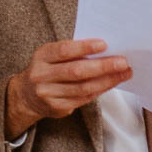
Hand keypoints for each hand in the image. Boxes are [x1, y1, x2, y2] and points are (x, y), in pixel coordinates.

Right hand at [6, 38, 130, 137]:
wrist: (26, 95)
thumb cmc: (49, 68)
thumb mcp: (53, 55)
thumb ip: (74, 52)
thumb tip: (107, 49)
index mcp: (41, 56)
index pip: (64, 50)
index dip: (84, 47)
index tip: (105, 44)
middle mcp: (41, 75)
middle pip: (76, 71)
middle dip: (103, 66)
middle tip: (123, 62)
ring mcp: (48, 93)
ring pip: (83, 88)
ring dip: (108, 80)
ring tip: (125, 73)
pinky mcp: (56, 107)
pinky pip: (83, 98)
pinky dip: (101, 89)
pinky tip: (112, 82)